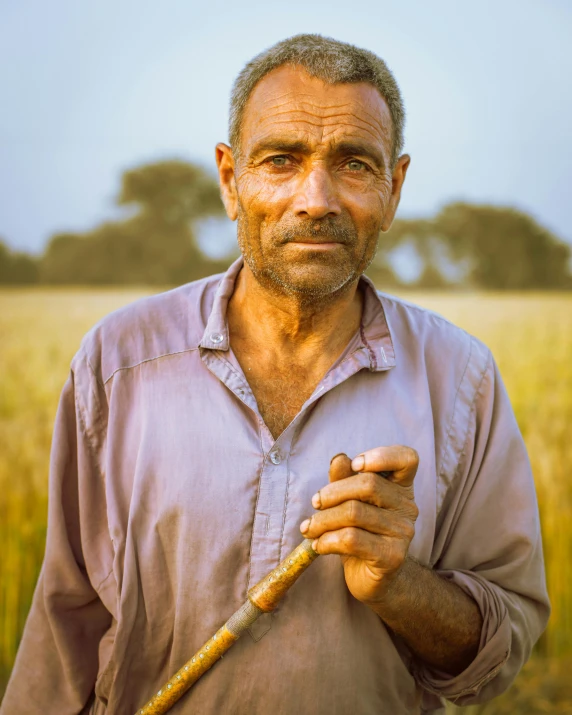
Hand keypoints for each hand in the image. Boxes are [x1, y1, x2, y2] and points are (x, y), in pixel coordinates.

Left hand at [299, 446, 418, 605]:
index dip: (381, 456)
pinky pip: (351, 539)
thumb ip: (344, 478)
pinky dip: (327, 540)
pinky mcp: (392, 556)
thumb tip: (340, 458)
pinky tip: (318, 545)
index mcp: (400, 487)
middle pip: (368, 484)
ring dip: (322, 520)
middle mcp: (407, 507)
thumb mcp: (349, 502)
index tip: (355, 465)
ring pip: (354, 513)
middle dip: (332, 492)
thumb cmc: (360, 533)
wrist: (372, 578)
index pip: (407, 458)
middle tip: (315, 503)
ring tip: (309, 528)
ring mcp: (402, 532)